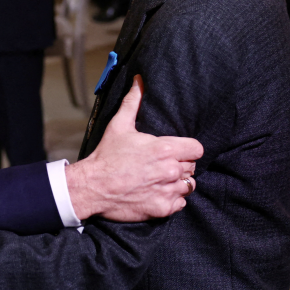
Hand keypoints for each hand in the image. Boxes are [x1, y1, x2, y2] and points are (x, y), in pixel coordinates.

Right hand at [65, 76, 202, 221]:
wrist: (92, 187)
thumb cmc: (107, 156)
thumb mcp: (119, 125)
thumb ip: (133, 102)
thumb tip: (139, 80)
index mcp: (165, 150)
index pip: (196, 149)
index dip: (188, 149)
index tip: (178, 151)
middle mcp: (170, 171)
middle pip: (192, 167)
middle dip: (180, 165)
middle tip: (163, 165)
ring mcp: (168, 191)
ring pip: (188, 186)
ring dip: (178, 183)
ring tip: (162, 179)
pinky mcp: (163, 209)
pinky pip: (180, 203)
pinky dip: (172, 199)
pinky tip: (157, 192)